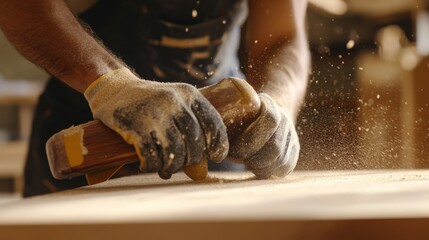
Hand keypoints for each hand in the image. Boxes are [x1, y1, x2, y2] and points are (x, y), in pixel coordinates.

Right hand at [84, 68, 228, 178]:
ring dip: (171, 166)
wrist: (113, 88)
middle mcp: (175, 102)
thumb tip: (201, 173)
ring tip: (165, 168)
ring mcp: (156, 114)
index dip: (219, 145)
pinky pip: (152, 156)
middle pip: (195, 143)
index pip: (214, 124)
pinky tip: (148, 165)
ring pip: (175, 152)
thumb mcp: (174, 107)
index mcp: (189, 94)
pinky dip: (151, 166)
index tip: (216, 157)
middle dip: (190, 159)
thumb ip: (189, 133)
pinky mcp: (136, 126)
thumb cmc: (149, 103)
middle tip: (181, 163)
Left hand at [228, 93, 299, 178]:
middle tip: (237, 157)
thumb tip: (209, 146)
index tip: (233, 142)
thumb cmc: (240, 117)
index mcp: (271, 106)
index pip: (270, 118)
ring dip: (259, 165)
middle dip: (252, 155)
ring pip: (280, 159)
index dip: (251, 134)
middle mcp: (286, 121)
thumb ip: (224, 124)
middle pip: (274, 145)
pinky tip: (256, 168)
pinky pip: (284, 168)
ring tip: (246, 162)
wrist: (265, 115)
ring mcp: (291, 138)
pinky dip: (267, 171)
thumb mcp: (233, 114)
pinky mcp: (293, 153)